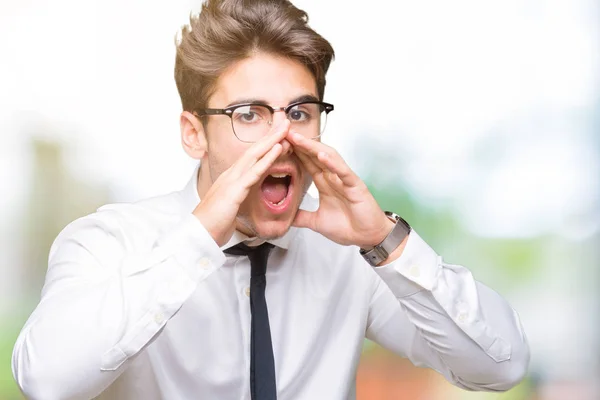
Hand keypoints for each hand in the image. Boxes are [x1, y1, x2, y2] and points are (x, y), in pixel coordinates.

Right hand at [193, 120, 290, 246]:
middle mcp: (231, 175)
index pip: (251, 157)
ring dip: (271, 140)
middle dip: (270, 135)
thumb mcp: (228, 207)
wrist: (198, 235)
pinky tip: (277, 149)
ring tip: (285, 129)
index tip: (279, 135)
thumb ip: (236, 198)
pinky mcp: (234, 191)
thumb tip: (240, 197)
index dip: (265, 144)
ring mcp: (231, 181)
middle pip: (254, 150)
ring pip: (255, 155)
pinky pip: (254, 172)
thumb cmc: (213, 224)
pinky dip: (267, 159)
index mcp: (231, 179)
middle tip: (285, 121)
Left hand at [287, 132, 394, 247]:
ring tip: (298, 139)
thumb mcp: (317, 222)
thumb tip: (284, 217)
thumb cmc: (348, 227)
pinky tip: (322, 156)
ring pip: (328, 158)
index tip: (279, 142)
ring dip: (313, 147)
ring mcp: (344, 180)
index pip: (307, 163)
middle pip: (315, 155)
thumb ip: (301, 217)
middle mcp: (334, 177)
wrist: (367, 238)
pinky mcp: (355, 186)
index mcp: (325, 183)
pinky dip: (333, 163)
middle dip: (300, 144)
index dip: (295, 152)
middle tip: (284, 132)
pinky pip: (343, 172)